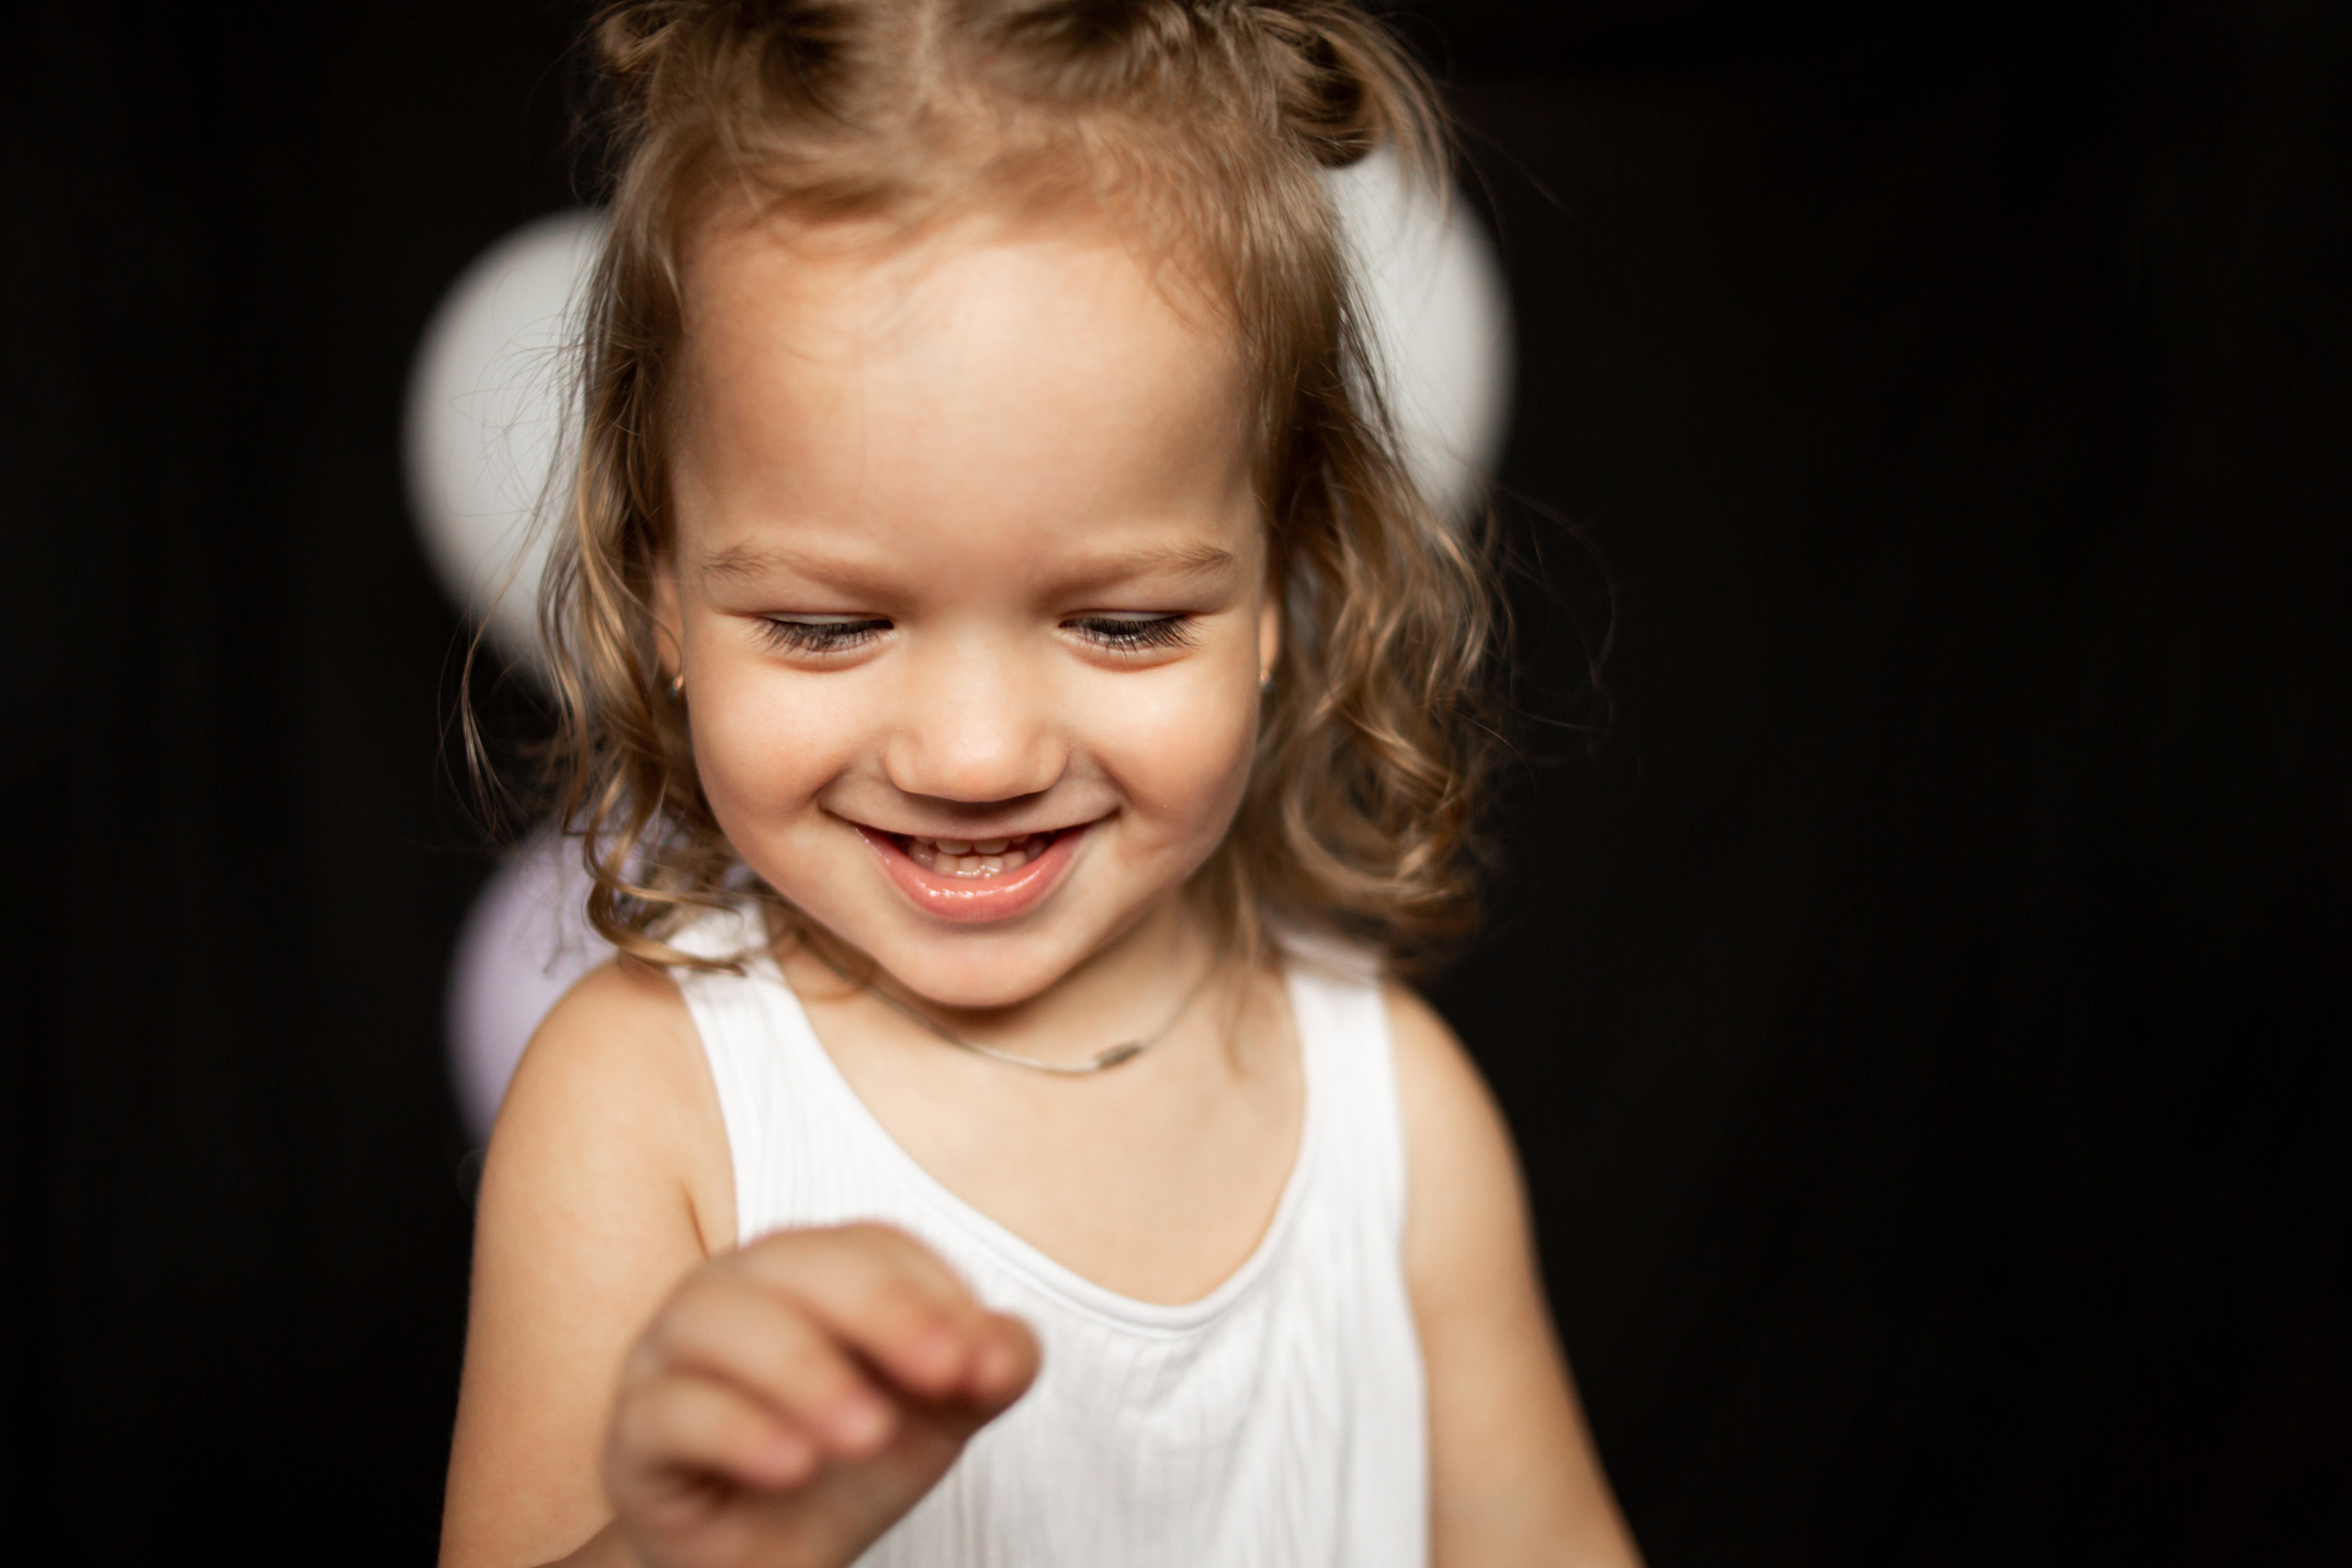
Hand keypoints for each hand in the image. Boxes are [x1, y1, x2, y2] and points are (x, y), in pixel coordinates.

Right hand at [602, 1223, 1038, 1567]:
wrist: (759, 1560)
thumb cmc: (842, 1462)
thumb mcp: (935, 1416)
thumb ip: (986, 1371)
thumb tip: (1005, 1353)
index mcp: (809, 1270)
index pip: (871, 1245)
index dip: (933, 1293)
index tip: (980, 1365)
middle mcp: (733, 1292)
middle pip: (796, 1262)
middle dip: (880, 1310)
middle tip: (943, 1375)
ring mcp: (670, 1355)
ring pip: (718, 1320)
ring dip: (803, 1369)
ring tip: (866, 1432)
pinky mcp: (634, 1433)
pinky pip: (670, 1409)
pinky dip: (736, 1429)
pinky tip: (793, 1466)